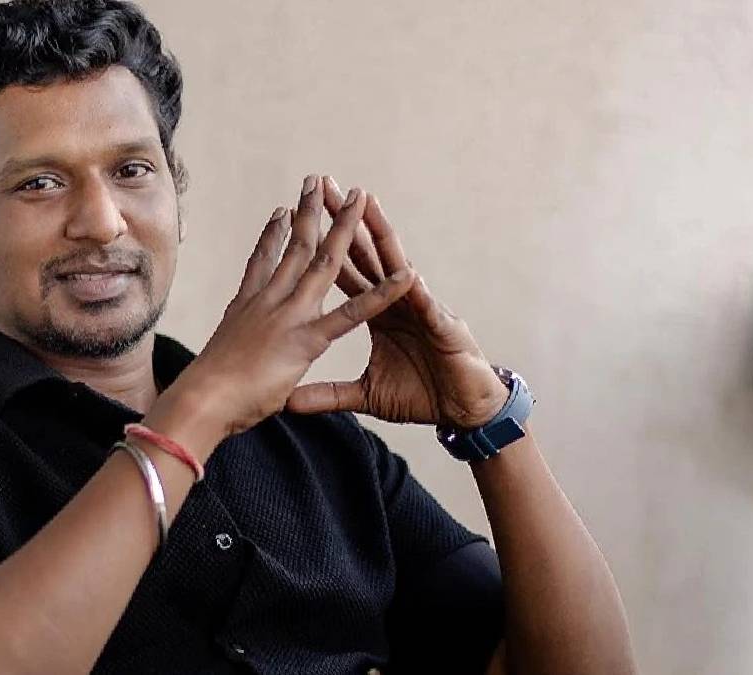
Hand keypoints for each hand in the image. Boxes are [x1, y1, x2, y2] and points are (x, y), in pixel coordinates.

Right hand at [169, 175, 415, 439]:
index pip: (261, 264)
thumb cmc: (206, 394)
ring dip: (344, 227)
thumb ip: (233, 355)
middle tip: (316, 182)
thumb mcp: (220, 366)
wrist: (202, 400)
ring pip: (324, 262)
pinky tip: (406, 274)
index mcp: (246, 308)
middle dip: (307, 213)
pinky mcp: (308, 339)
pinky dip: (383, 293)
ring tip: (358, 196)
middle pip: (293, 248)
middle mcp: (268, 301)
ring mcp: (289, 315)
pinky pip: (354, 312)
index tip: (280, 211)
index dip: (271, 236)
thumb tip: (227, 361)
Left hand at [284, 177, 509, 428]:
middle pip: (365, 255)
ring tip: (367, 205)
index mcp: (377, 313)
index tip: (296, 220)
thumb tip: (288, 401)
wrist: (464, 412)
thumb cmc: (422, 396)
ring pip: (396, 266)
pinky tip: (408, 274)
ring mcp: (420, 309)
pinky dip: (416, 291)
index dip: (320, 247)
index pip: (343, 273)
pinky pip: (427, 306)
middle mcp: (397, 302)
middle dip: (344, 221)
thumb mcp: (367, 394)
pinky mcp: (442, 327)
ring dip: (382, 236)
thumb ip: (328, 394)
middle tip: (323, 187)